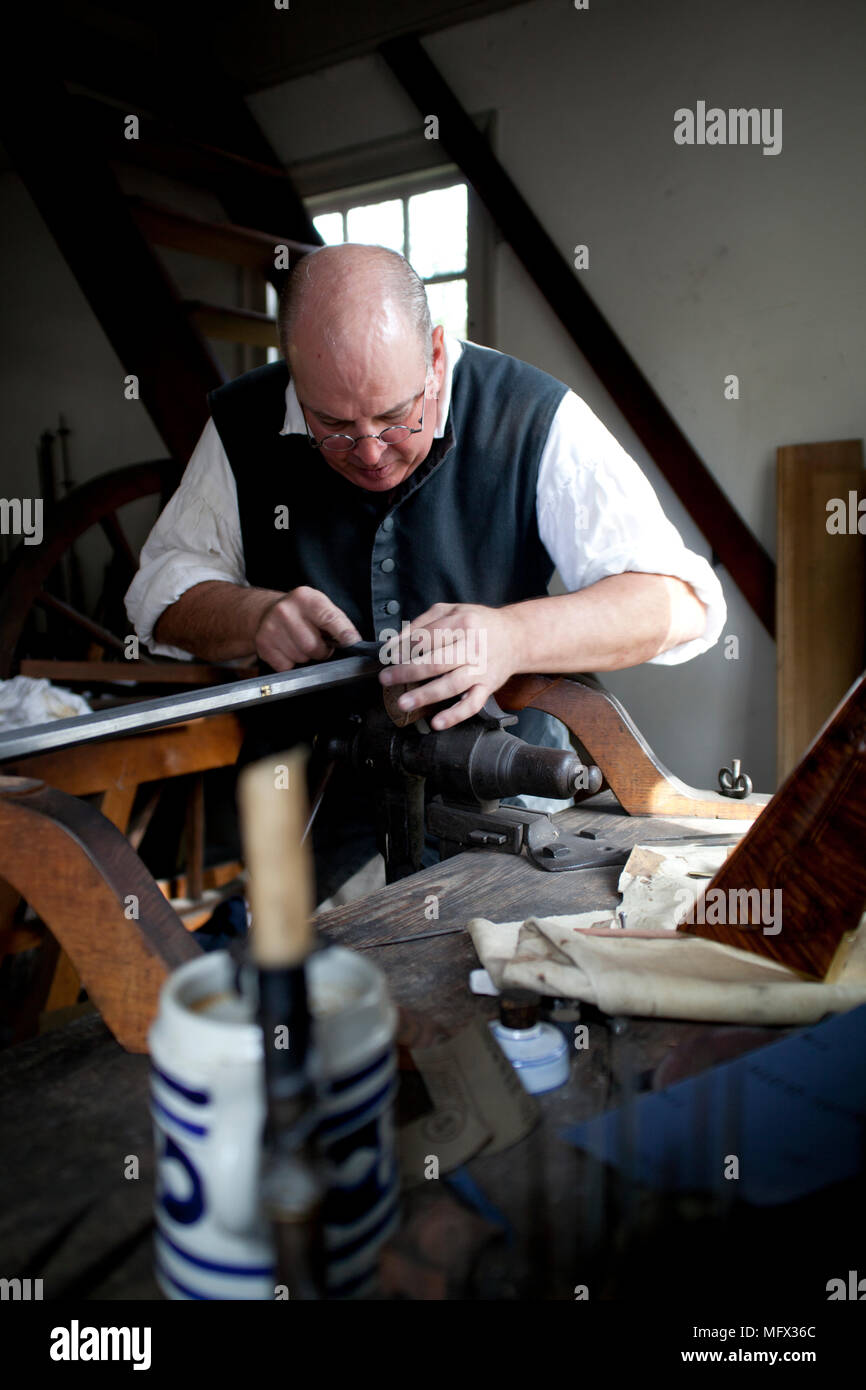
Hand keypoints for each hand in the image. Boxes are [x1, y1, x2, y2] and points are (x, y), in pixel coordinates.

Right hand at [254, 586, 360, 668]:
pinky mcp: (263, 644)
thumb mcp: (320, 606)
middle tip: (318, 643)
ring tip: (301, 643)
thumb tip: (352, 641)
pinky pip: (286, 666)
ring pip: (301, 658)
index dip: (343, 633)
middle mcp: (285, 610)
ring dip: (306, 656)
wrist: (267, 611)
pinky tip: (288, 648)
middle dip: (321, 650)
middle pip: (313, 646)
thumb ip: (337, 622)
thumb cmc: (300, 612)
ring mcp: (271, 628)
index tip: (352, 642)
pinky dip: (291, 662)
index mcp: (305, 597)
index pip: (328, 618)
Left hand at [379, 603, 518, 728]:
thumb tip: (394, 642)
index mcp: (462, 623)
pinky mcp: (488, 687)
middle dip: (407, 672)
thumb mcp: (451, 610)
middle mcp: (473, 646)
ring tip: (404, 703)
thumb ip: (422, 623)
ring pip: (452, 685)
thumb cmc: (479, 623)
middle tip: (386, 679)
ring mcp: (481, 669)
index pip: (426, 637)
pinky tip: (437, 722)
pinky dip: (455, 715)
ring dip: (426, 695)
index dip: (403, 648)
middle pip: (436, 662)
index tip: (387, 657)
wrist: (516, 637)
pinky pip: (472, 704)